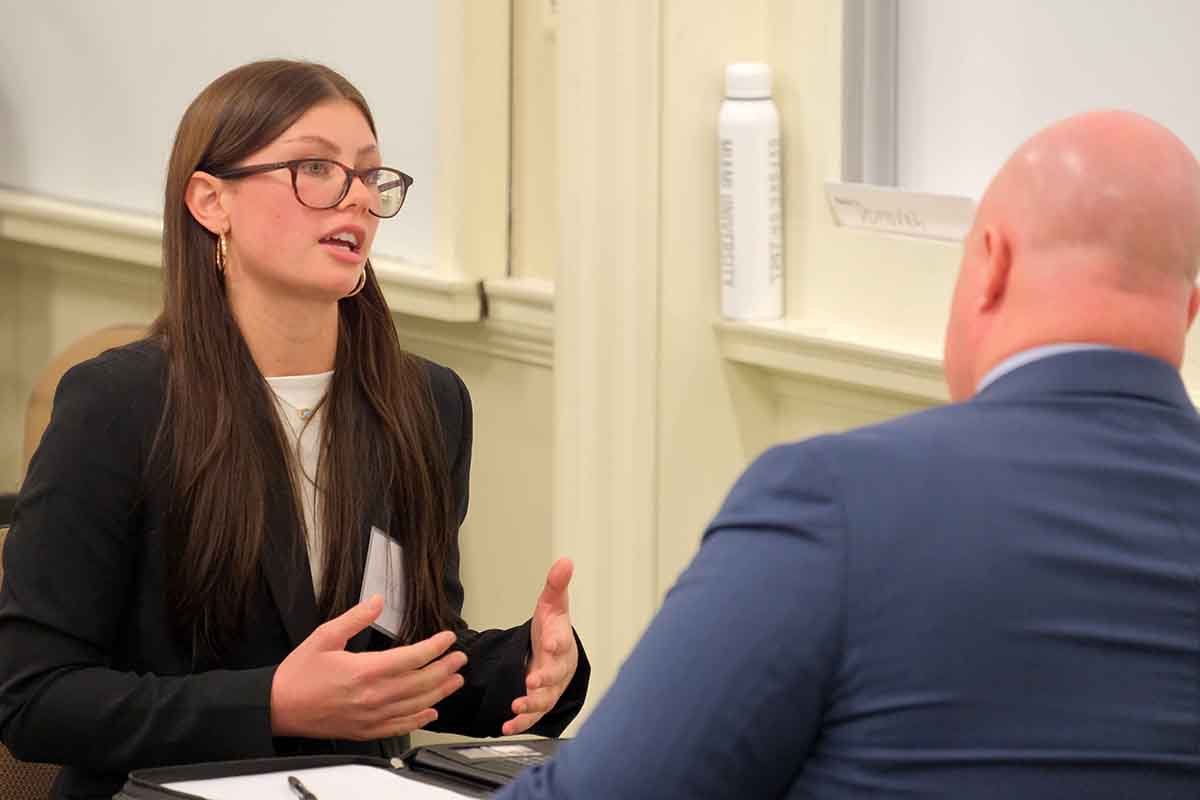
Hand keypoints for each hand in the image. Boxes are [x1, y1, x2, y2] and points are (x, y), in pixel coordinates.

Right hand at [270, 595, 467, 739]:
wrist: (278, 707)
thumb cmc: (299, 674)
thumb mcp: (324, 636)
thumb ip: (355, 617)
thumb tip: (377, 601)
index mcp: (364, 671)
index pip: (411, 658)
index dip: (435, 647)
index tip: (448, 638)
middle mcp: (372, 696)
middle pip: (421, 683)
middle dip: (445, 668)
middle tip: (460, 658)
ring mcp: (370, 716)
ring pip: (416, 705)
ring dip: (440, 692)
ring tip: (455, 680)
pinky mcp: (365, 730)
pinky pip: (400, 726)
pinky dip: (420, 719)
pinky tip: (432, 711)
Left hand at [503, 558, 578, 734]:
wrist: (553, 652)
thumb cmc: (552, 629)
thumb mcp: (552, 604)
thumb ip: (556, 585)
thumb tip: (565, 561)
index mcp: (561, 642)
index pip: (562, 640)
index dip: (558, 642)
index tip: (552, 643)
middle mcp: (558, 668)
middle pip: (555, 675)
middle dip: (544, 679)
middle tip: (532, 681)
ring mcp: (549, 688)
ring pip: (544, 700)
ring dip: (531, 705)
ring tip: (517, 707)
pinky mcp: (538, 703)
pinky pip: (531, 717)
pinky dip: (520, 724)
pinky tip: (506, 727)